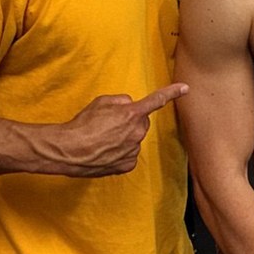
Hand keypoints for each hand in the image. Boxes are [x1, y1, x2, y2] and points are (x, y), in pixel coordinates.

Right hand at [46, 83, 188, 176]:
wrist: (68, 150)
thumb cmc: (83, 124)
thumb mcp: (101, 102)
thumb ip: (120, 100)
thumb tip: (129, 104)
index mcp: (132, 113)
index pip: (156, 100)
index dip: (172, 92)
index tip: (185, 88)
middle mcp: (136, 132)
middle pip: (141, 123)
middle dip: (131, 122)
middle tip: (110, 124)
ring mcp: (133, 150)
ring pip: (134, 140)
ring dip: (125, 138)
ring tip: (103, 139)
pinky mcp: (127, 165)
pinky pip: (129, 155)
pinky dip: (120, 153)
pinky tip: (105, 151)